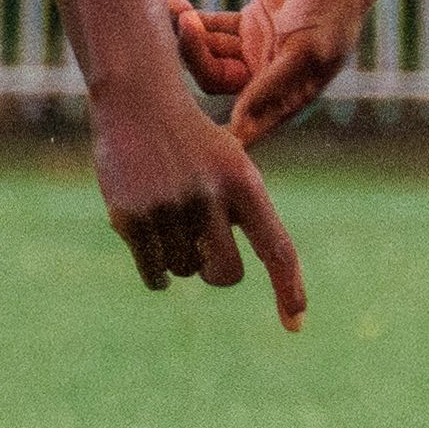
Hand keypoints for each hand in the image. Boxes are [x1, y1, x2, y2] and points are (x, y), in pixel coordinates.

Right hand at [92, 83, 308, 329]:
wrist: (139, 103)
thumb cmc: (193, 142)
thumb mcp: (231, 168)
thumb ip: (240, 216)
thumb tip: (223, 276)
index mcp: (246, 184)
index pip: (277, 248)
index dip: (288, 288)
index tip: (296, 324)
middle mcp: (211, 197)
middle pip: (225, 274)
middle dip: (215, 273)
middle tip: (204, 253)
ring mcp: (170, 208)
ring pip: (185, 271)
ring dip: (179, 256)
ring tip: (169, 213)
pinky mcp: (132, 218)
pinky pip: (155, 274)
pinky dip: (156, 270)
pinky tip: (148, 239)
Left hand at [171, 0, 380, 147]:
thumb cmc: (337, 3)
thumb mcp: (309, 45)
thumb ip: (275, 83)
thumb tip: (243, 122)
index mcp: (291, 90)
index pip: (249, 121)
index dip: (219, 129)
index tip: (186, 126)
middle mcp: (270, 74)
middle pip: (215, 79)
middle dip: (195, 55)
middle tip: (187, 23)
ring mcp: (257, 47)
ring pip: (208, 53)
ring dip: (188, 34)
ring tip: (178, 8)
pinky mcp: (248, 22)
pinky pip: (211, 28)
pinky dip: (192, 19)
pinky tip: (176, 3)